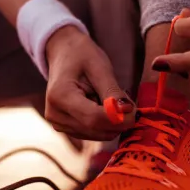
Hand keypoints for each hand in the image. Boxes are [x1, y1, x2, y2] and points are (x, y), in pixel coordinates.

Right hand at [45, 26, 135, 140]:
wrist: (63, 54)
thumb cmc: (81, 55)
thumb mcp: (100, 67)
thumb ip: (113, 92)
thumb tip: (128, 112)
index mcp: (60, 96)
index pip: (93, 118)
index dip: (118, 118)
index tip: (135, 109)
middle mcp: (55, 114)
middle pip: (96, 129)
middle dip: (118, 121)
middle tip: (127, 101)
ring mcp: (58, 124)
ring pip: (97, 134)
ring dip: (112, 122)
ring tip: (109, 98)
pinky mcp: (65, 128)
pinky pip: (93, 134)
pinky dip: (104, 123)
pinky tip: (101, 105)